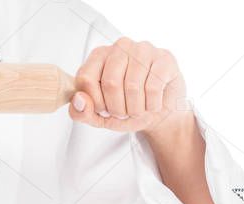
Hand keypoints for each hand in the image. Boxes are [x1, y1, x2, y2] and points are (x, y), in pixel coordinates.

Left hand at [69, 37, 190, 135]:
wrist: (159, 111)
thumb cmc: (126, 108)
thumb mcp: (99, 116)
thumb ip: (81, 112)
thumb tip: (79, 100)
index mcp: (98, 55)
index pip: (85, 78)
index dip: (95, 102)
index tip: (104, 110)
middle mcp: (120, 47)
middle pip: (111, 83)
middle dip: (117, 109)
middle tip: (124, 113)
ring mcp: (143, 49)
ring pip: (133, 86)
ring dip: (135, 109)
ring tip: (139, 110)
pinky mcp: (164, 58)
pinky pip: (153, 87)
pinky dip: (152, 105)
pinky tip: (153, 104)